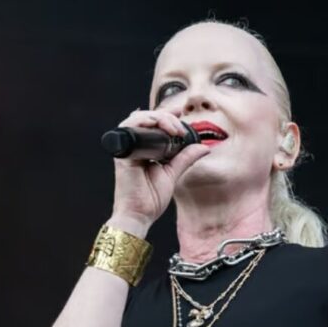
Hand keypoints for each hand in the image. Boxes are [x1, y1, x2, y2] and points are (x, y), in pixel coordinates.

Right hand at [109, 109, 210, 227]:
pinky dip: (145, 122)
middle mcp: (134, 146)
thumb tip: (204, 147)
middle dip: (166, 116)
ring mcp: (127, 148)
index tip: (182, 111)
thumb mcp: (173, 173)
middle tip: (181, 128)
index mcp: (143, 149)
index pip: (154, 124)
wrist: (139, 215)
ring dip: (158, 118)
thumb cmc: (150, 199)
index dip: (167, 114)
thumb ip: (185, 158)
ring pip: (138, 119)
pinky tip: (161, 128)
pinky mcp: (123, 153)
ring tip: (174, 129)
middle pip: (147, 119)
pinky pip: (130, 128)